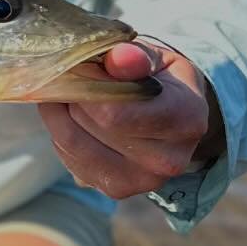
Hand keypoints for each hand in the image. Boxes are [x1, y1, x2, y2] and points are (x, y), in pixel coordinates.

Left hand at [37, 40, 223, 199]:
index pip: (115, 113)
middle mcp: (169, 159)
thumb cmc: (157, 77)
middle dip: (74, 94)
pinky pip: (68, 158)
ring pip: (72, 142)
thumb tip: (120, 57)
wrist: (170, 113)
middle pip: (91, 124)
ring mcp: (142, 181)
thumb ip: (134, 56)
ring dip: (60, 113)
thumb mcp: (151, 57)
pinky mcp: (116, 189)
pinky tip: (74, 117)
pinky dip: (62, 132)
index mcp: (186, 118)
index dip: (87, 85)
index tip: (79, 66)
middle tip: (73, 76)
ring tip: (71, 93)